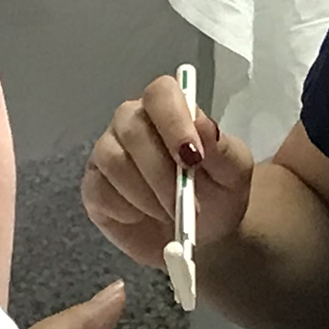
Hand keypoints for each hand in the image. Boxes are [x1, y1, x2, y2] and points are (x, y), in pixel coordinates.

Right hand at [83, 76, 253, 268]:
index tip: (193, 158)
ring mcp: (108, 152)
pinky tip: (145, 217)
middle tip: (187, 205)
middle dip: (161, 172)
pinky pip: (101, 191)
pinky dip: (128, 210)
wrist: (204, 236)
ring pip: (114, 161)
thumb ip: (222, 149)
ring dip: (147, 195)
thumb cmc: (218, 194)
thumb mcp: (234, 174)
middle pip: (132, 128)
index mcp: (169, 109)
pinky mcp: (94, 187)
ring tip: (172, 214)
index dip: (173, 121)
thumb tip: (202, 123)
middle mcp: (131, 122)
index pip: (161, 93)